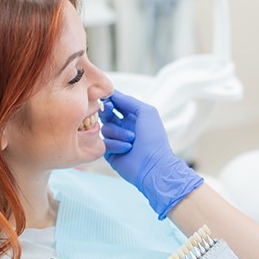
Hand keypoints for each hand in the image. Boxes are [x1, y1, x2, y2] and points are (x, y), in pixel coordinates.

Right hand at [99, 91, 202, 218]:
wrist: (153, 165)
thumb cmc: (154, 138)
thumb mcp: (146, 112)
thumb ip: (128, 100)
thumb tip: (112, 93)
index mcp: (134, 117)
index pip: (116, 103)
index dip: (110, 99)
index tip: (105, 97)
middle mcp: (124, 127)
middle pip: (106, 114)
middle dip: (107, 112)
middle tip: (110, 112)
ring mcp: (116, 140)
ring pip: (105, 128)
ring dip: (118, 132)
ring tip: (132, 141)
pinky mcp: (110, 153)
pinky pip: (104, 142)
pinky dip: (116, 144)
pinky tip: (127, 150)